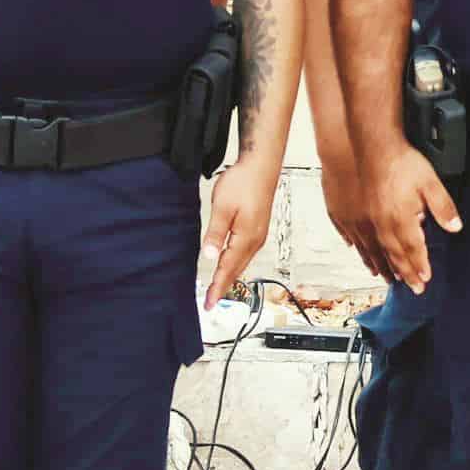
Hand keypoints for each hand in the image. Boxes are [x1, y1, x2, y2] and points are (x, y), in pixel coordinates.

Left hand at [201, 154, 281, 305]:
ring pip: (241, 263)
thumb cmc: (243, 183)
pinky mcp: (257, 229)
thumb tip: (209, 257)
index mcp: (246, 238)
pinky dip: (235, 264)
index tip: (209, 303)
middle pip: (237, 270)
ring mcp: (258, 236)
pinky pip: (244, 253)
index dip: (217, 288)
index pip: (228, 269)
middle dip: (223, 287)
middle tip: (210, 302)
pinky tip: (229, 265)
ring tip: (218, 289)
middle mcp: (255, 241)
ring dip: (229, 276)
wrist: (261, 166)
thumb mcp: (223, 207)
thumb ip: (215, 234)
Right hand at [359, 147, 461, 295]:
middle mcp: (380, 225)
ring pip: (373, 250)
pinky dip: (360, 249)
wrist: (369, 145)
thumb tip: (456, 227)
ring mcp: (363, 220)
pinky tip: (361, 253)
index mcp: (401, 220)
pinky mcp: (350, 212)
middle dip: (404, 273)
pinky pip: (354, 237)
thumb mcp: (430, 182)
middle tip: (412, 287)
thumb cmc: (400, 161)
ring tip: (387, 278)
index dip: (420, 266)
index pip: (413, 250)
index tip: (424, 280)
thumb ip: (443, 207)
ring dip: (382, 265)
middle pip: (393, 255)